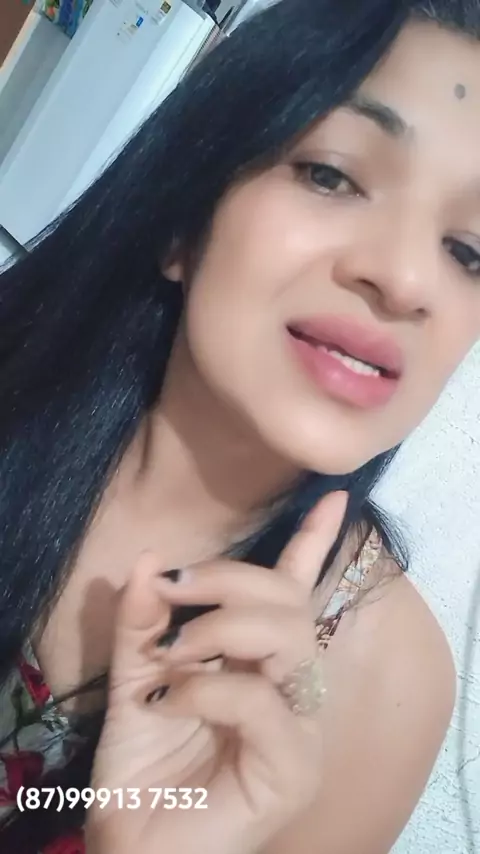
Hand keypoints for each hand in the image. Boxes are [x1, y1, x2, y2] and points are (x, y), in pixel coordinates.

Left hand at [85, 491, 346, 853]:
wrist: (134, 843)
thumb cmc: (144, 768)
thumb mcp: (137, 679)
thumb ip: (144, 625)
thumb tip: (152, 559)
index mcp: (262, 663)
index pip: (296, 592)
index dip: (314, 543)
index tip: (335, 497)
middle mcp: (292, 687)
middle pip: (288, 601)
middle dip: (228, 579)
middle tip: (173, 590)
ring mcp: (300, 726)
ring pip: (287, 636)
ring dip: (218, 629)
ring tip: (171, 654)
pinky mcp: (293, 766)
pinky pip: (257, 699)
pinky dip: (204, 687)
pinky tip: (169, 701)